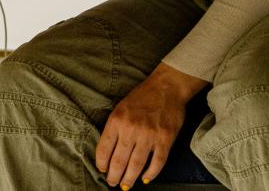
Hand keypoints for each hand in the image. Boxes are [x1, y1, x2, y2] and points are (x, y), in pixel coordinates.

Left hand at [96, 63, 208, 187]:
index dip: (101, 163)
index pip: (104, 149)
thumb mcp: (120, 108)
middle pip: (119, 161)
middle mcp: (131, 129)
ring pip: (136, 165)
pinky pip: (157, 162)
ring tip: (125, 185)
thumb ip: (114, 128)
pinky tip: (145, 178)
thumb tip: (108, 152)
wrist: (167, 87)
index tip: (102, 170)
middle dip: (114, 176)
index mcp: (117, 121)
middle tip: (113, 183)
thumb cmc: (143, 97)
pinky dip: (151, 173)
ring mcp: (149, 136)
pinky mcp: (165, 140)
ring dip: (129, 179)